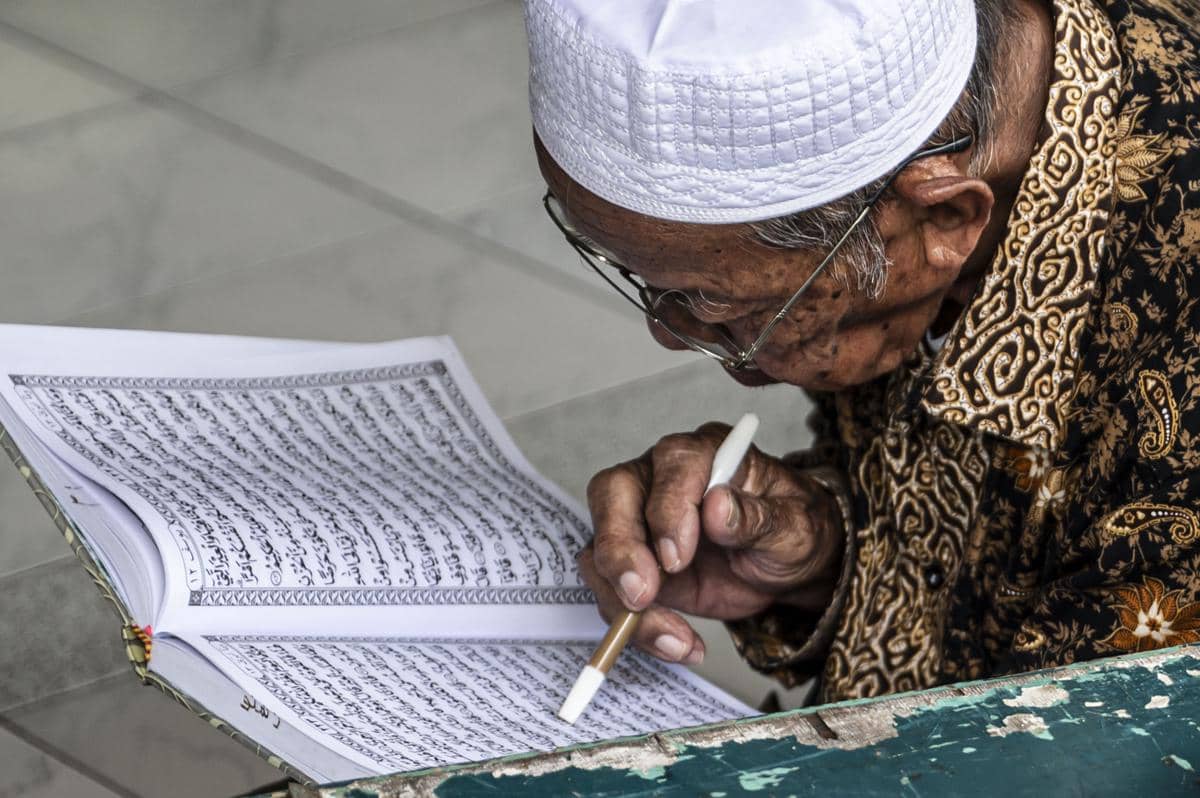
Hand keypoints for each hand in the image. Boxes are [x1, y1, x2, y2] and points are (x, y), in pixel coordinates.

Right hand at [579, 422, 844, 664]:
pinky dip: (638, 626)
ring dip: (623, 600)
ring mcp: (640, 521)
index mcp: (704, 454)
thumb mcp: (794, 527)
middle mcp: (661, 479)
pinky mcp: (635, 564)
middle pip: (612, 496)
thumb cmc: (793, 531)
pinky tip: (679, 644)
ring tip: (672, 639)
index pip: (670, 466)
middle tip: (641, 596)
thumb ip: (756, 518)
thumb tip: (717, 507)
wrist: (789, 567)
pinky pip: (613, 591)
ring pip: (600, 549)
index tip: (677, 557)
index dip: (667, 510)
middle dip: (619, 549)